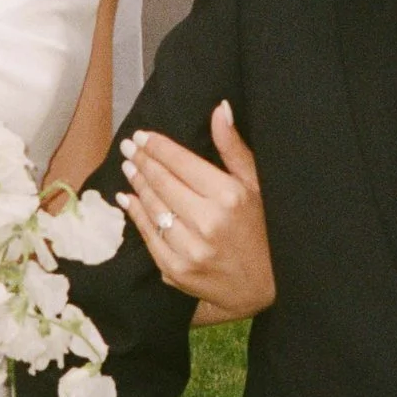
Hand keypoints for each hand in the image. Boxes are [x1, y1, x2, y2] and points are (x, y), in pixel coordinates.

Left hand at [118, 100, 275, 325]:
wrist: (267, 287)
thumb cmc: (264, 230)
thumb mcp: (256, 185)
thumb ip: (233, 148)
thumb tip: (219, 109)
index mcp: (229, 196)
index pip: (181, 162)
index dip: (158, 146)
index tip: (142, 136)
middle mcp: (208, 222)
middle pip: (162, 182)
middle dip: (142, 161)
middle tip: (129, 146)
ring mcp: (190, 249)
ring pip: (153, 208)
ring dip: (137, 185)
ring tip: (129, 167)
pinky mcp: (177, 271)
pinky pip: (149, 237)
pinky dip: (137, 216)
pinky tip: (130, 200)